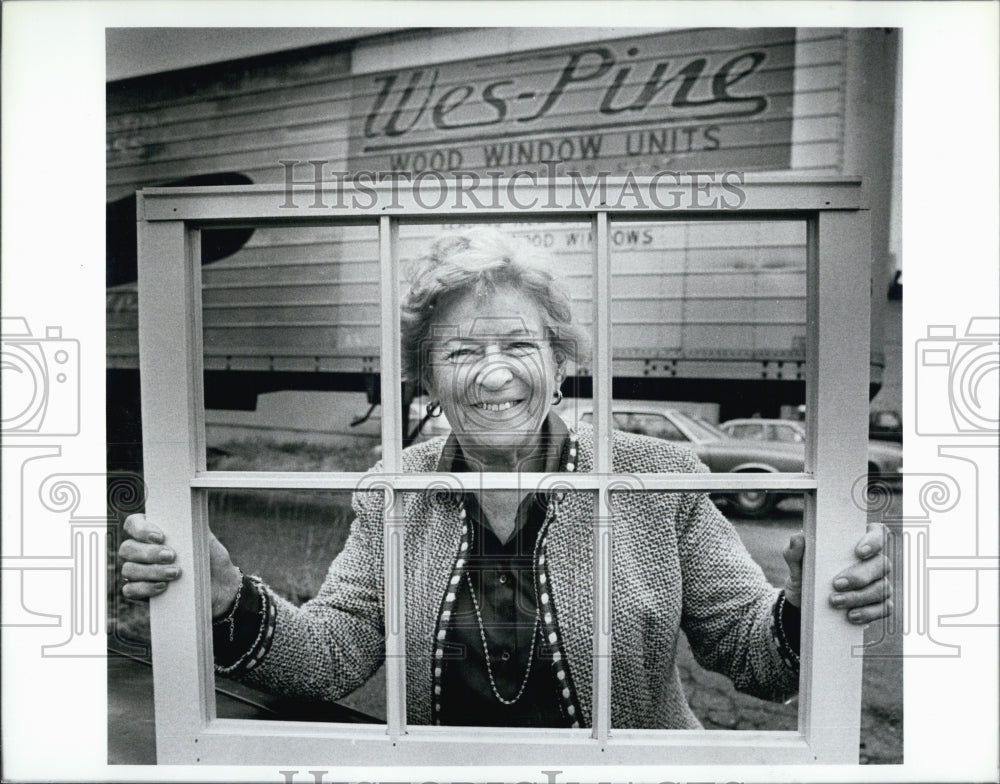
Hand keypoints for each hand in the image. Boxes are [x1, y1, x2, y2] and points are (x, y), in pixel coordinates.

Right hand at [119, 513, 242, 617]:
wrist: (220, 587)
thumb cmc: (211, 559)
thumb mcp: (207, 541)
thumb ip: (194, 528)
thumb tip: (187, 516)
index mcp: (152, 532)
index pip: (133, 524)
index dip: (141, 529)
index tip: (160, 536)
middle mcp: (140, 550)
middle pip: (127, 548)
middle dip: (148, 552)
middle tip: (171, 556)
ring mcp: (138, 572)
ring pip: (128, 569)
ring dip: (151, 571)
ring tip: (174, 573)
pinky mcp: (141, 592)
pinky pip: (130, 590)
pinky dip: (145, 588)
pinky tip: (163, 587)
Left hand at [782, 523, 892, 623]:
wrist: (802, 601)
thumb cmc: (805, 572)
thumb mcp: (795, 561)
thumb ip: (795, 549)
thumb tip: (798, 538)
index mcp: (857, 542)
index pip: (878, 533)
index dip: (874, 541)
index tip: (859, 552)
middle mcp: (874, 561)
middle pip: (882, 564)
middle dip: (860, 576)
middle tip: (836, 584)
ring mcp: (880, 582)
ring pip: (882, 588)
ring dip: (859, 596)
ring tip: (835, 602)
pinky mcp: (880, 604)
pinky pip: (884, 608)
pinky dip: (868, 613)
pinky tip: (851, 615)